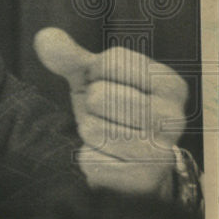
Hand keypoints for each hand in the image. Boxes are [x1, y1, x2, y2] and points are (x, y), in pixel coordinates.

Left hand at [34, 27, 187, 198]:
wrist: (127, 165)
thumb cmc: (111, 111)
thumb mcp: (92, 78)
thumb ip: (69, 56)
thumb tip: (44, 37)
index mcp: (170, 85)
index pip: (110, 61)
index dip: (96, 74)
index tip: (110, 86)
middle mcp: (174, 118)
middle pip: (99, 95)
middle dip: (91, 106)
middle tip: (108, 116)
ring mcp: (161, 152)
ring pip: (92, 128)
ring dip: (89, 132)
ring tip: (108, 137)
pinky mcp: (141, 181)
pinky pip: (90, 159)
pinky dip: (88, 158)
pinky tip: (108, 160)